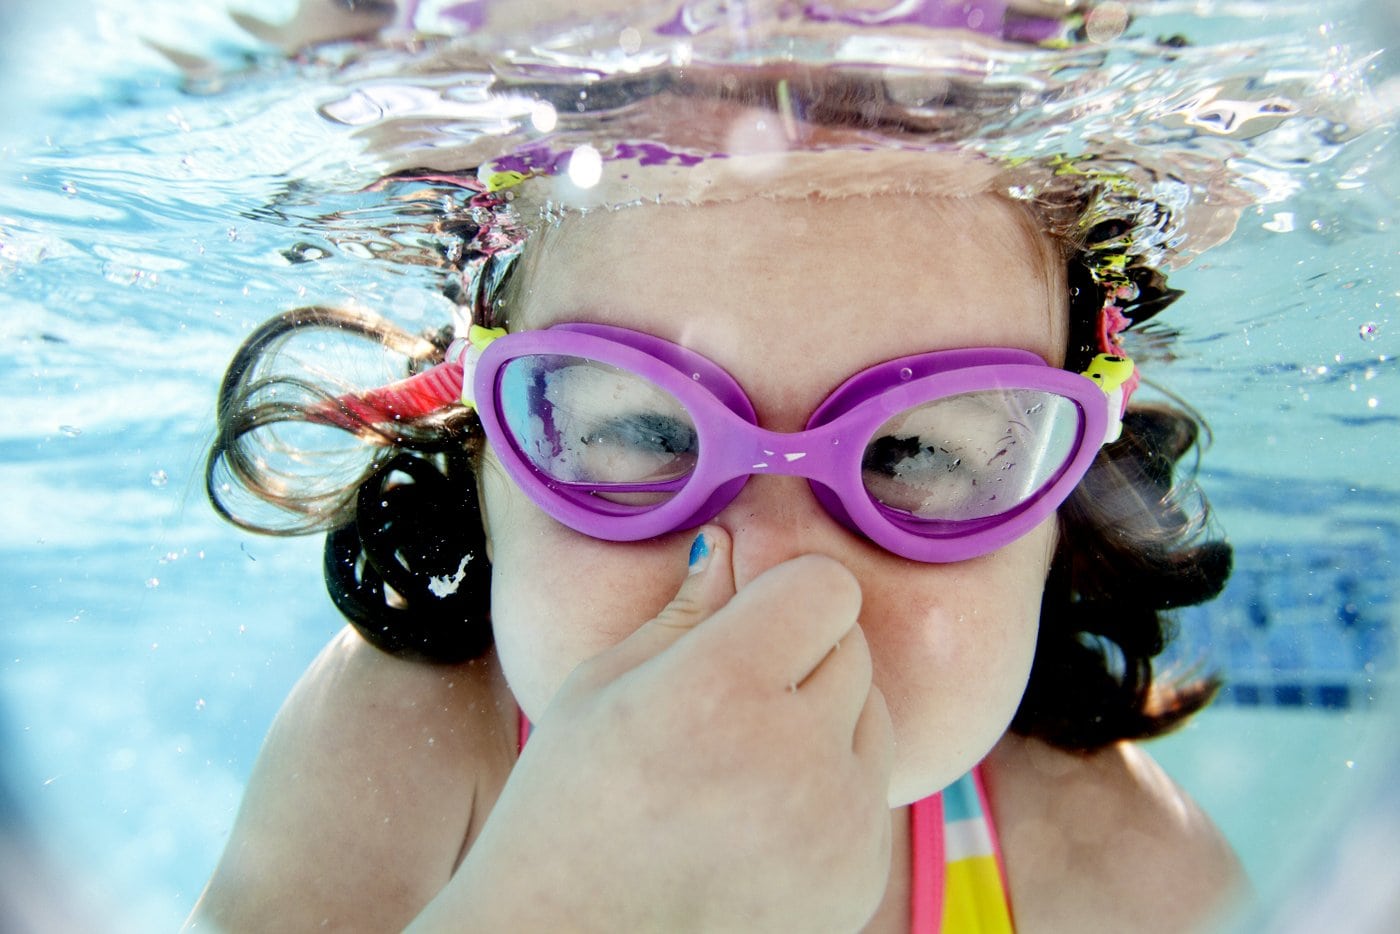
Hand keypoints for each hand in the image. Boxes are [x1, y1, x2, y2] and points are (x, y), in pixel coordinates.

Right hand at [429, 526, 894, 932]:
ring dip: (827, 717)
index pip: (826, 588)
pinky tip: (761, 815)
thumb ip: (683, 612)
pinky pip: (870, 789)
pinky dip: (832, 789)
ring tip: (747, 757)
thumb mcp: (602, 688)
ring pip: (876, 714)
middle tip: (732, 697)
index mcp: (723, 688)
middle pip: (853, 646)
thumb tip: (727, 543)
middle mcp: (797, 753)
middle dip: (802, 653)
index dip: (786, 593)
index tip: (750, 617)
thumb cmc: (570, 805)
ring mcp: (838, 824)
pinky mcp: (859, 877)